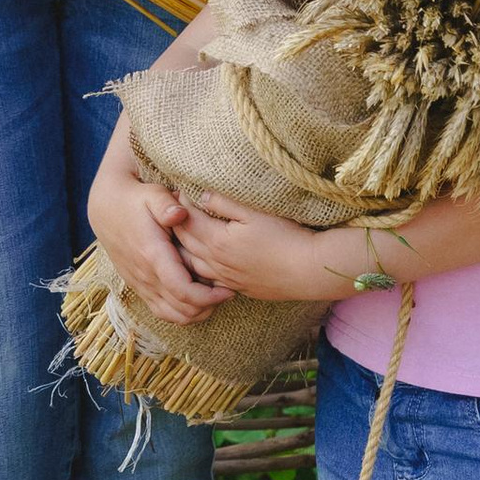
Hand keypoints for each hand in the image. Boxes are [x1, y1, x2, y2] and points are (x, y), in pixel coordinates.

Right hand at [86, 150, 226, 326]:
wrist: (106, 208)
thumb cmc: (136, 200)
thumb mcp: (152, 194)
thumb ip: (167, 204)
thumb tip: (180, 212)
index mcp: (152, 255)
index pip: (183, 291)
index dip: (209, 297)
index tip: (228, 289)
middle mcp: (145, 275)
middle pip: (181, 310)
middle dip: (208, 306)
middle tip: (226, 293)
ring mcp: (140, 284)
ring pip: (171, 315)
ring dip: (195, 313)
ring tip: (213, 298)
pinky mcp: (138, 286)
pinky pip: (160, 311)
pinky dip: (180, 312)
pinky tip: (195, 299)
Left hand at [178, 196, 357, 305]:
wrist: (308, 271)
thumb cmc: (285, 237)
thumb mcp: (255, 213)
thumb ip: (225, 203)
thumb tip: (202, 196)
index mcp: (217, 240)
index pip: (186, 221)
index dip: (179, 205)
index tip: (176, 191)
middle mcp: (216, 262)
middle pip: (185, 243)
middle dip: (175, 227)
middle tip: (170, 212)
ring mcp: (226, 278)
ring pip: (192, 266)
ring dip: (182, 251)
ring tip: (179, 237)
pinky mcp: (238, 288)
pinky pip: (208, 281)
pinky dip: (198, 271)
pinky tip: (201, 264)